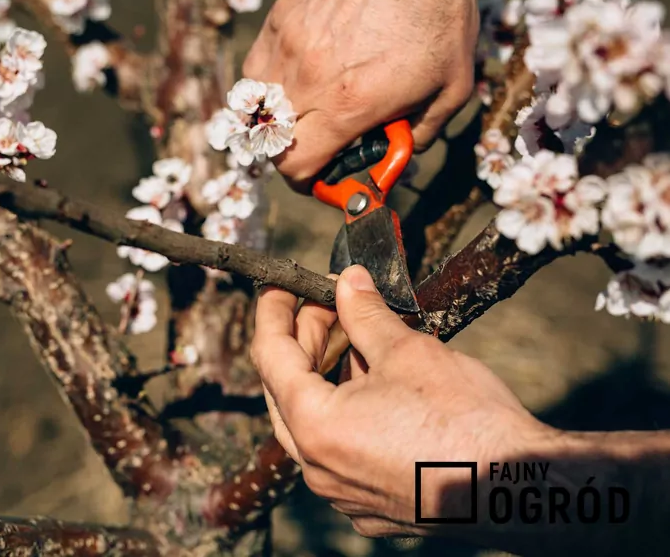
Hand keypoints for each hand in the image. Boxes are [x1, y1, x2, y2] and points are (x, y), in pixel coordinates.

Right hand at [242, 0, 478, 189]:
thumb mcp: (452, 88)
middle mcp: (308, 79)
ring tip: (305, 107)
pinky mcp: (282, 18)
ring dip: (276, 117)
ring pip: (257, 104)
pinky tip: (297, 73)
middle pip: (270, 142)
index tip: (319, 177)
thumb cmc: (439, 19)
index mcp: (348, 105)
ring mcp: (288, 46)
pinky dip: (270, 81)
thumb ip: (423, 131)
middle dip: (291, 152)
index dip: (305, 180)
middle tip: (317, 144)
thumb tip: (403, 149)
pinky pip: (257, 66)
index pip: (295, 165)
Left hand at [249, 265, 552, 536]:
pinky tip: (373, 384)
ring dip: (326, 376)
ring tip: (356, 337)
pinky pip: (340, 450)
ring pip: (313, 423)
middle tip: (328, 305)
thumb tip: (348, 282)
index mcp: (315, 426)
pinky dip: (346, 413)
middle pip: (287, 390)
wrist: (516, 487)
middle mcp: (318, 468)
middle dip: (303, 341)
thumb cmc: (464, 420)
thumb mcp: (407, 352)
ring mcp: (342, 493)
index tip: (279, 286)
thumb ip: (364, 314)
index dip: (273, 313)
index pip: (270, 356)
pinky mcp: (370, 505)